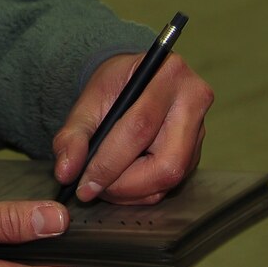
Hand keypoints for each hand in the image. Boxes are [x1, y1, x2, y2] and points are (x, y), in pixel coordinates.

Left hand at [54, 53, 212, 204]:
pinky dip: (141, 191)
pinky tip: (120, 181)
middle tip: (92, 189)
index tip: (83, 183)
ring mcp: (200, 130)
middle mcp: (194, 101)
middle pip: (166, 162)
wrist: (135, 80)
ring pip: (170, 177)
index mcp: (168, 75)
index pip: (140, 127)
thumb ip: (73, 135)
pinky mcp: (197, 152)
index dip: (110, 162)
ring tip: (103, 184)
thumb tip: (66, 172)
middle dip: (124, 184)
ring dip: (131, 191)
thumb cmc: (114, 86)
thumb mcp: (87, 101)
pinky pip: (172, 183)